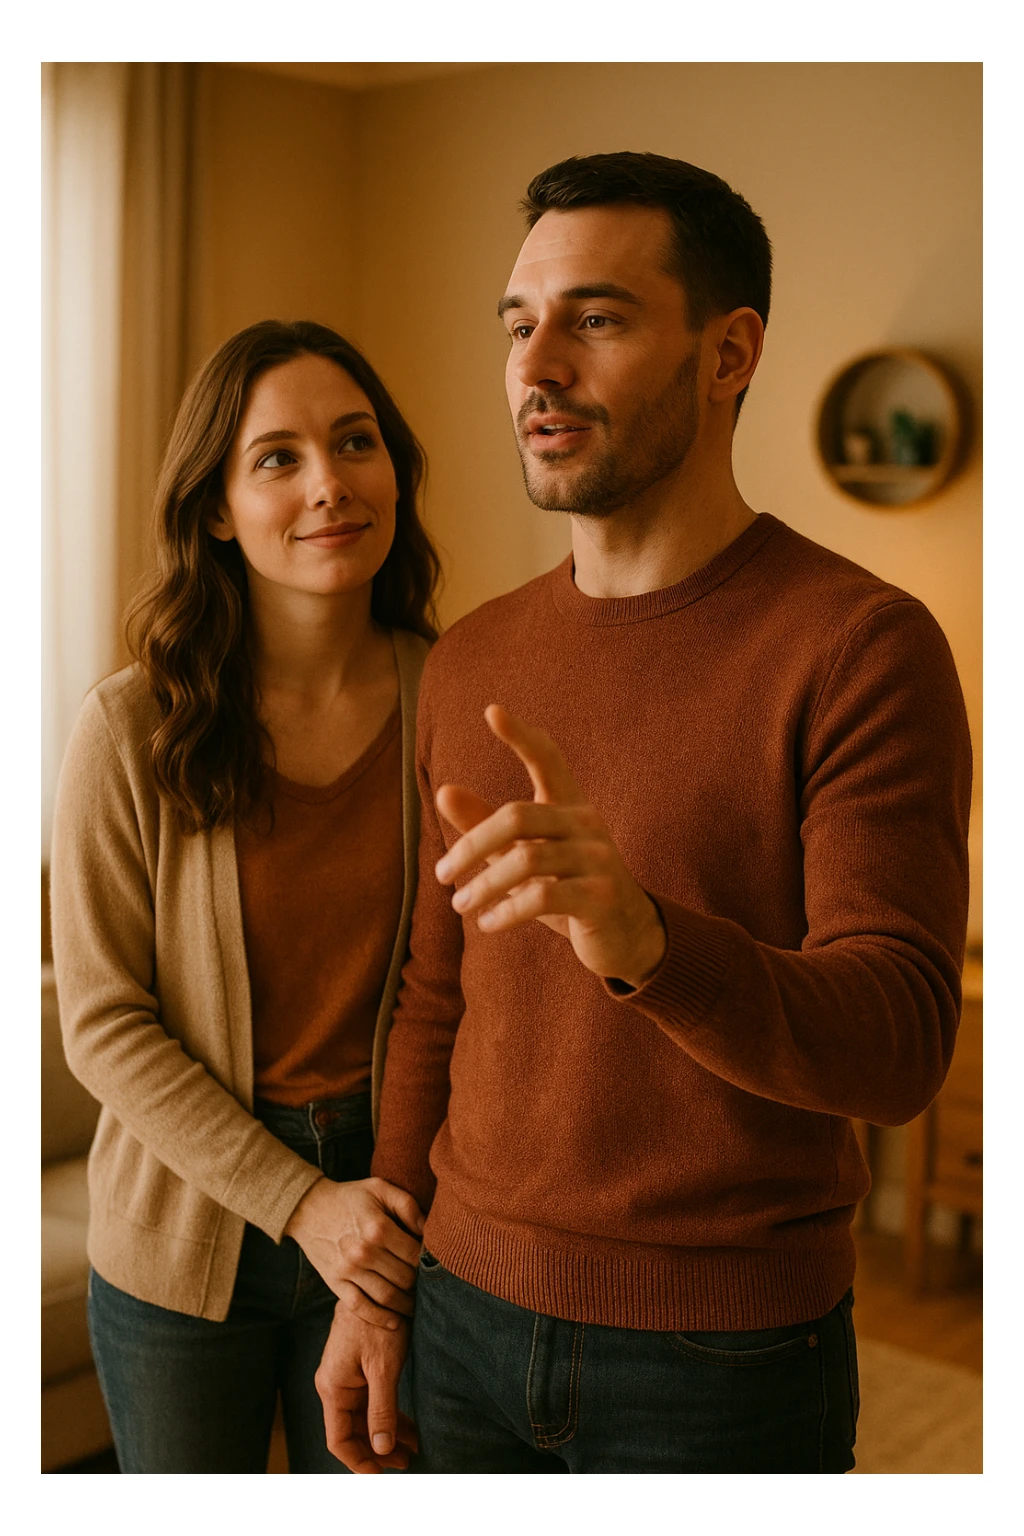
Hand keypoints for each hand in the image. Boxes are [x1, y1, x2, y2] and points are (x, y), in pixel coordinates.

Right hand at [284, 1176, 423, 1328]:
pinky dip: (380, 1318)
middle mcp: (363, 1251)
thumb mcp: (380, 1188)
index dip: (428, 1262)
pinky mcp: (335, 1282)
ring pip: (387, 1297)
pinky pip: (361, 1307)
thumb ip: (407, 1205)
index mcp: (378, 1227)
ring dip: (406, 1306)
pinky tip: (394, 1322)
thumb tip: (428, 1230)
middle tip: (428, 1287)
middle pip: (404, 1279)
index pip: (415, 1255)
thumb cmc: (350, 1197)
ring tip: (416, 1306)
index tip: (433, 1265)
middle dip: (420, 1285)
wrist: (309, 1208)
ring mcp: (348, 1270)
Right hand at [316, 1303, 415, 1473]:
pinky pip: (370, 1402)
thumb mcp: (383, 1367)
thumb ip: (381, 1409)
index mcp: (333, 1388)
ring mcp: (346, 1377)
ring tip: (413, 1448)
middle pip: (352, 1431)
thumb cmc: (378, 1321)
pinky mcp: (359, 1369)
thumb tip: (381, 1449)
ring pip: (363, 1418)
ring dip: (386, 1434)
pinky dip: (388, 1416)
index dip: (359, 1462)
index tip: (382, 1474)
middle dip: (378, 1450)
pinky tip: (408, 1427)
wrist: (379, 1284)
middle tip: (407, 1461)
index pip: (339, 1440)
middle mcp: (335, 1386)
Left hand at [434, 704, 666, 987]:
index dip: (522, 736)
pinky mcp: (601, 897)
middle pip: (518, 816)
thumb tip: (443, 790)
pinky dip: (506, 911)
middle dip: (472, 845)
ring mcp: (598, 860)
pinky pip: (544, 896)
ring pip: (527, 860)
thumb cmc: (568, 891)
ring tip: (459, 905)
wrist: (626, 938)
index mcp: (571, 806)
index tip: (492, 711)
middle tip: (441, 874)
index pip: (548, 760)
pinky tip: (487, 923)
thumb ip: (486, 827)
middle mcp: (588, 824)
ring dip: (483, 886)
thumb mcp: (525, 857)